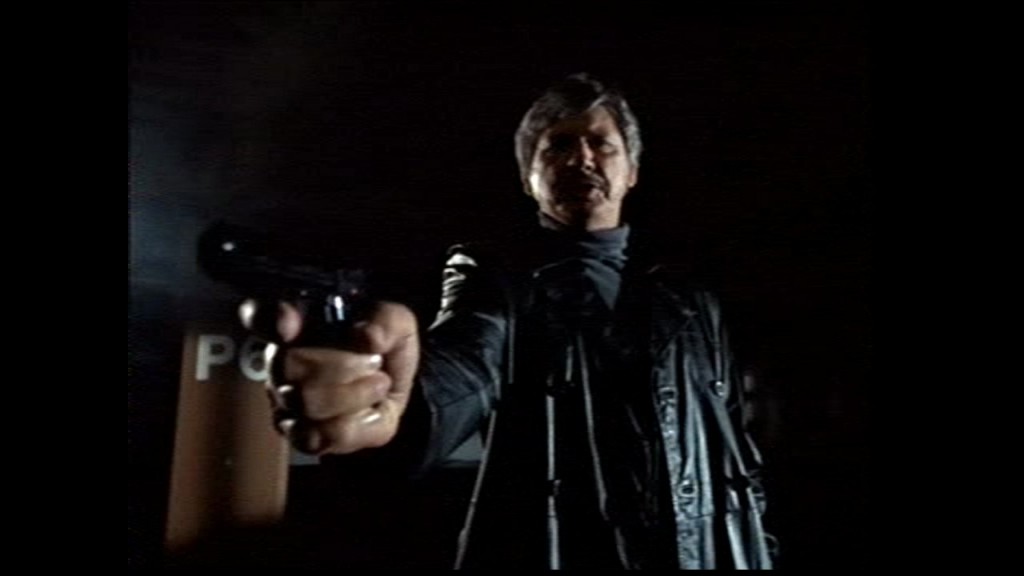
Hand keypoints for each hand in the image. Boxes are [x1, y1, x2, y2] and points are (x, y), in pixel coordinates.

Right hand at [240, 299, 419, 454]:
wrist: (393, 385)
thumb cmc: (383, 346)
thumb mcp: (396, 323)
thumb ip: (386, 322)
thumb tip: (367, 337)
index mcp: (297, 324)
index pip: (260, 316)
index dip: (270, 320)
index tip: (289, 325)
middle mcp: (280, 362)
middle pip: (288, 364)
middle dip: (344, 364)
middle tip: (374, 361)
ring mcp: (286, 403)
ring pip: (305, 403)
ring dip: (355, 394)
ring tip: (377, 384)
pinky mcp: (303, 436)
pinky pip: (323, 436)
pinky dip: (359, 423)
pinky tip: (371, 410)